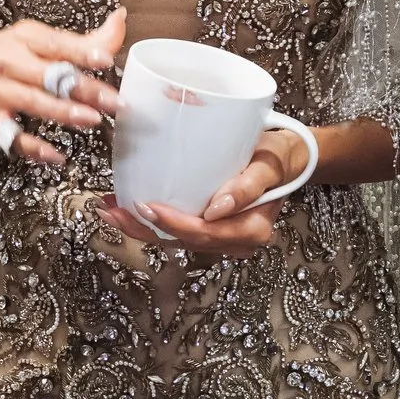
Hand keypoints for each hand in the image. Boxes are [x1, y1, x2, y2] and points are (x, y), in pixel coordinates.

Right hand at [0, 9, 124, 168]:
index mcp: (26, 38)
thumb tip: (120, 22)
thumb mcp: (33, 39)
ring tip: (92, 121)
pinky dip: (34, 148)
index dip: (82, 51)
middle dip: (83, 89)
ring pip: (33, 103)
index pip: (57, 43)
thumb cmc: (1, 53)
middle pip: (50, 75)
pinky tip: (56, 156)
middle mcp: (11, 62)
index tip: (106, 59)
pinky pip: (12, 136)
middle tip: (114, 101)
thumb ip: (79, 40)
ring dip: (63, 113)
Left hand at [95, 128, 303, 256]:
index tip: (145, 206)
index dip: (172, 224)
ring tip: (109, 210)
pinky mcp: (209, 228)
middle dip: (144, 229)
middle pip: (182, 241)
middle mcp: (234, 241)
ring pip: (175, 240)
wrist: (290, 158)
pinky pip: (177, 230)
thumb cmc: (280, 157)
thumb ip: (248, 186)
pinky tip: (126, 209)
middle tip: (111, 211)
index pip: (204, 233)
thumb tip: (216, 209)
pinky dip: (150, 222)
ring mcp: (220, 237)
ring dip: (140, 228)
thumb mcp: (269, 165)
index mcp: (250, 230)